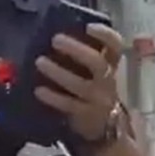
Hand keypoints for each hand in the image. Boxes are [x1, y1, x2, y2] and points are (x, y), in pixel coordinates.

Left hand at [33, 23, 123, 141]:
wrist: (105, 128)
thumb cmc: (94, 90)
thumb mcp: (95, 73)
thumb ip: (82, 55)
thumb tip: (55, 34)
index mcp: (110, 65)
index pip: (115, 45)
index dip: (104, 35)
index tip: (88, 27)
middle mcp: (107, 81)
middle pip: (97, 63)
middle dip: (76, 49)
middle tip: (55, 39)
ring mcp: (98, 99)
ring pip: (80, 85)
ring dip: (58, 72)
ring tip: (40, 61)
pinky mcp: (86, 115)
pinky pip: (69, 105)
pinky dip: (53, 97)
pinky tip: (39, 90)